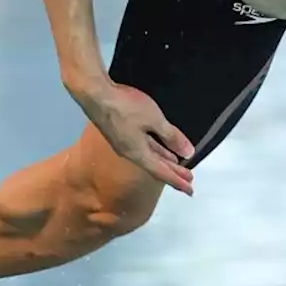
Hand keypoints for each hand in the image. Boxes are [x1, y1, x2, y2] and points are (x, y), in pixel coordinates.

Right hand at [73, 82, 195, 193]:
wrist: (95, 94)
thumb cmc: (125, 108)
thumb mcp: (154, 120)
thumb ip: (171, 137)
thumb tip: (188, 154)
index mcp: (138, 154)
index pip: (162, 172)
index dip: (177, 181)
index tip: (190, 190)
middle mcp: (130, 153)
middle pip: (155, 166)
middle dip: (173, 172)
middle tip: (189, 179)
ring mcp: (124, 142)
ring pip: (149, 156)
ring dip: (165, 161)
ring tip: (178, 165)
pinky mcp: (121, 132)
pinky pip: (144, 146)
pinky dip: (156, 150)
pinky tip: (161, 148)